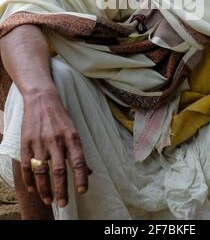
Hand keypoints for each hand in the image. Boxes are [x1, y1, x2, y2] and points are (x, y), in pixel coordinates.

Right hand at [21, 88, 91, 206]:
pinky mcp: (26, 142)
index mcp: (71, 137)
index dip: (81, 177)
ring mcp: (40, 142)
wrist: (42, 99)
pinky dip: (29, 179)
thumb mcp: (73, 130)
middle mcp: (56, 140)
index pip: (78, 161)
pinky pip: (27, 165)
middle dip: (62, 189)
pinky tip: (33, 189)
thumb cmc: (61, 117)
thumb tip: (90, 171)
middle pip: (59, 170)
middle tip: (63, 203)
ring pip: (42, 171)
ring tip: (49, 200)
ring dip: (45, 189)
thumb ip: (79, 152)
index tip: (83, 191)